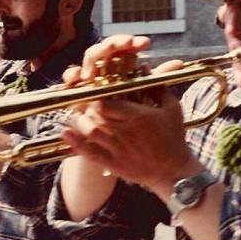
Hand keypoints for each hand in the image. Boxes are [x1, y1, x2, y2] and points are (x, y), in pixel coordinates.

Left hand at [60, 35, 194, 193]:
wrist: (174, 172)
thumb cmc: (174, 138)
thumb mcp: (172, 108)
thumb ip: (157, 87)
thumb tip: (145, 67)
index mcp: (139, 116)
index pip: (108, 101)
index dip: (96, 95)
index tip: (94, 91)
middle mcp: (126, 132)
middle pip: (96, 114)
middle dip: (85, 106)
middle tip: (81, 101)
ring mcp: (119, 149)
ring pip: (90, 131)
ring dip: (80, 121)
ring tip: (76, 114)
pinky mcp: (114, 164)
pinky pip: (90, 153)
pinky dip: (75, 143)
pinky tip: (66, 133)